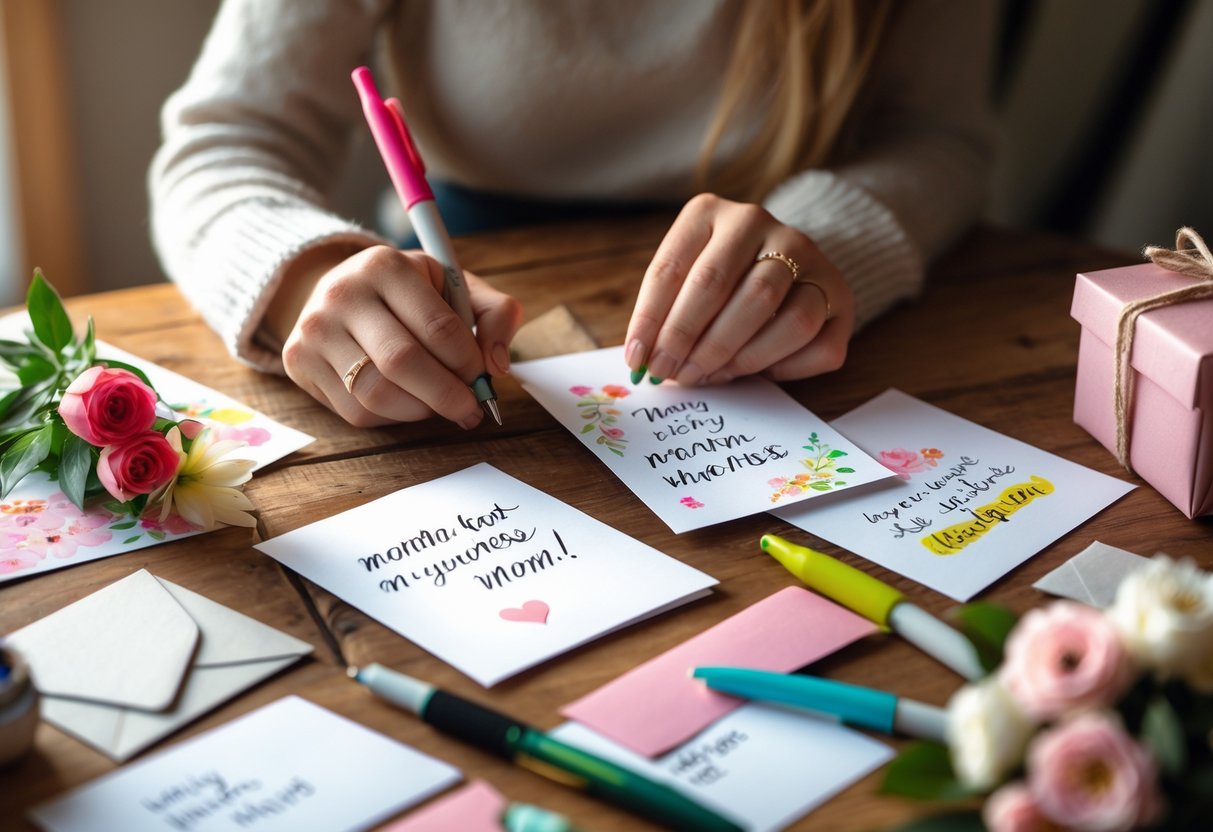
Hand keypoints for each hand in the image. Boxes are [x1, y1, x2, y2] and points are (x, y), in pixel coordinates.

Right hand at [273, 245, 521, 427]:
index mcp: (385, 265)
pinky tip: (405, 403)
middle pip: (403, 362)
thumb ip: (494, 315)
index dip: (468, 362)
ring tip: (439, 407)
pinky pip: (354, 411)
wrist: (340, 293)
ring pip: (376, 393)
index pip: (438, 327)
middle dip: (447, 395)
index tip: (482, 377)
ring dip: (420, 410)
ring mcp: (314, 329)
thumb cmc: (410, 296)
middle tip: (471, 409)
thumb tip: (497, 365)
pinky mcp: (298, 362)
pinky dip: (391, 418)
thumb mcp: (455, 289)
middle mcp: (342, 293)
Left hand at [625, 193, 851, 385]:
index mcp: (709, 212)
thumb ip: (664, 315)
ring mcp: (807, 255)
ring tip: (711, 376)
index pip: (670, 269)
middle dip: (687, 340)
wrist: (788, 265)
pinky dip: (786, 366)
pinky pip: (817, 341)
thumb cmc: (720, 283)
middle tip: (672, 374)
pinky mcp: (840, 292)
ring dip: (738, 357)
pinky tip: (761, 371)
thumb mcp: (683, 283)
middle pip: (717, 285)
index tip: (638, 361)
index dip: (650, 321)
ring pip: (774, 314)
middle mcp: (759, 223)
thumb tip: (641, 362)